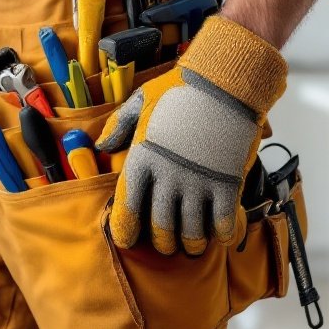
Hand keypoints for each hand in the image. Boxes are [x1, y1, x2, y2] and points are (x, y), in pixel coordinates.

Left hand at [96, 16, 286, 255]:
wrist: (225, 82)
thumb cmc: (180, 90)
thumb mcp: (141, 101)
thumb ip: (119, 125)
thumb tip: (101, 145)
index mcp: (142, 157)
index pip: (127, 205)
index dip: (125, 229)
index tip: (127, 241)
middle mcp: (167, 175)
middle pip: (160, 225)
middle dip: (162, 242)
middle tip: (165, 246)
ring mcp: (198, 181)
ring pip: (191, 229)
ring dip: (190, 243)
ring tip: (191, 246)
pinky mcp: (226, 183)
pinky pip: (222, 221)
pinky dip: (221, 234)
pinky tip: (219, 235)